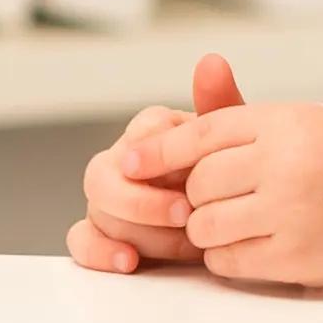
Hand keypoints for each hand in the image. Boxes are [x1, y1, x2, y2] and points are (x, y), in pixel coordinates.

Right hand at [67, 54, 247, 274]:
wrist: (241, 215)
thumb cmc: (233, 172)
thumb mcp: (235, 141)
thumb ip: (221, 105)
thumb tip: (211, 61)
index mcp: (150, 132)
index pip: (136, 136)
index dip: (156, 159)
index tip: (188, 181)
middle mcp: (122, 162)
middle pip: (101, 176)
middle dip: (142, 202)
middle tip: (185, 215)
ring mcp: (109, 200)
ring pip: (96, 211)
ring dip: (141, 232)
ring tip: (186, 245)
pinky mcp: (105, 235)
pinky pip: (81, 240)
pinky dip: (99, 252)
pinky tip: (128, 261)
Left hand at [138, 98, 322, 291]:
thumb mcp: (302, 122)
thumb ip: (237, 120)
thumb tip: (164, 131)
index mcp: (284, 121)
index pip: (201, 133)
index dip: (159, 150)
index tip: (128, 162)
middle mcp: (284, 163)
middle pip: (198, 183)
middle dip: (197, 195)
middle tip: (220, 199)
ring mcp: (289, 212)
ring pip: (205, 225)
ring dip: (208, 228)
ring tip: (239, 222)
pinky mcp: (294, 257)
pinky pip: (228, 261)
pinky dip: (229, 256)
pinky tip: (255, 244)